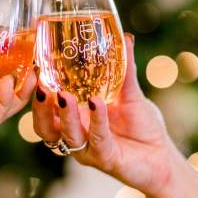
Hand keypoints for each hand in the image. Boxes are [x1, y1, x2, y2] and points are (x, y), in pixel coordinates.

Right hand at [32, 34, 187, 197]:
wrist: (163, 156)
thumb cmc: (142, 126)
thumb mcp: (130, 93)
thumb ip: (125, 69)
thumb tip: (127, 38)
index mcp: (74, 118)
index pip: (45, 106)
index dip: (36, 91)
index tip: (35, 67)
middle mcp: (74, 134)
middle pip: (44, 126)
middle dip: (39, 107)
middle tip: (41, 84)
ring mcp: (87, 149)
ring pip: (66, 134)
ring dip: (64, 115)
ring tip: (64, 96)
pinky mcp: (105, 159)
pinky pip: (96, 140)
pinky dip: (96, 120)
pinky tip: (96, 102)